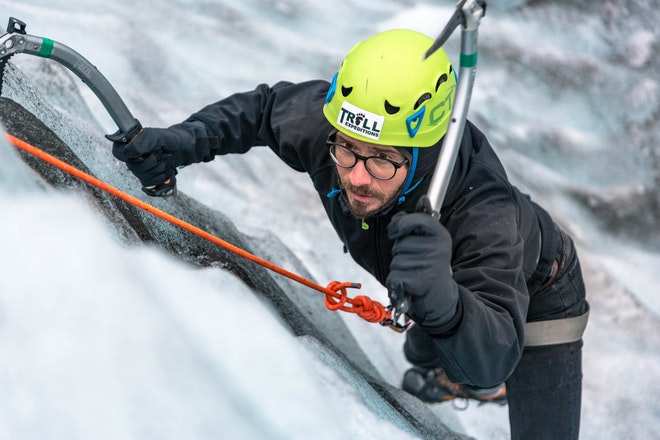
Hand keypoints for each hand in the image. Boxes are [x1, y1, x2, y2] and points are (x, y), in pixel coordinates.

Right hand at [112, 127, 182, 187]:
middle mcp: (131, 157)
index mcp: (130, 144)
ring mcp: (137, 169)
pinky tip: (167, 169)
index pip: (119, 152)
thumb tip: (130, 153)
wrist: (180, 148)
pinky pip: (149, 183)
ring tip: (167, 160)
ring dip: (161, 169)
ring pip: (143, 176)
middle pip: (134, 167)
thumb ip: (143, 143)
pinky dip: (162, 177)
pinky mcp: (145, 178)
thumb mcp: (158, 137)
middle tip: (162, 153)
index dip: (133, 154)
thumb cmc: (168, 140)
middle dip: (155, 161)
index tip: (148, 150)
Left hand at [386, 211, 459, 332]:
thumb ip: (419, 223)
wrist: (442, 299)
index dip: (399, 225)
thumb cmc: (429, 268)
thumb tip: (424, 198)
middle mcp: (438, 248)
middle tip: (415, 264)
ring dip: (399, 270)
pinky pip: (395, 277)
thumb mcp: (428, 242)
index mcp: (440, 235)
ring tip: (414, 275)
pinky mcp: (422, 281)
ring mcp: (431, 264)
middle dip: (400, 254)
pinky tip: (410, 286)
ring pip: (396, 261)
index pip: (414, 220)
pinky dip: (397, 284)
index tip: (395, 232)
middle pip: (400, 244)